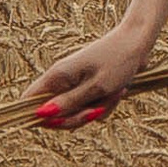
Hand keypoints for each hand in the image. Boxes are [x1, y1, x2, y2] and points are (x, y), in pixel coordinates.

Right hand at [28, 14, 155, 127]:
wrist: (139, 44)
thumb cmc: (118, 61)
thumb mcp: (96, 87)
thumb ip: (68, 103)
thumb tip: (41, 115)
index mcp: (56, 76)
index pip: (28, 101)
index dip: (38, 117)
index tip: (61, 122)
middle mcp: (61, 80)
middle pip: (54, 114)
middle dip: (77, 118)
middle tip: (96, 109)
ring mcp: (75, 85)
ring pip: (76, 113)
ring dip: (97, 110)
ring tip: (114, 93)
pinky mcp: (88, 88)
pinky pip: (90, 108)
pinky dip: (105, 104)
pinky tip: (119, 91)